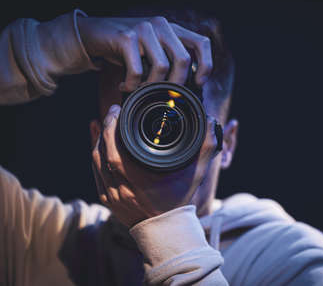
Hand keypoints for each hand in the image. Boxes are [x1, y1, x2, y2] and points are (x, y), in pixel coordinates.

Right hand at [77, 16, 212, 90]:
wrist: (94, 34)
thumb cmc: (127, 49)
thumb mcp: (153, 51)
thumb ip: (170, 60)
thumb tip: (187, 87)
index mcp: (173, 29)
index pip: (201, 43)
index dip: (206, 65)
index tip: (198, 83)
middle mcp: (161, 26)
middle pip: (183, 59)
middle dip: (176, 83)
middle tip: (164, 95)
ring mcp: (144, 29)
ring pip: (162, 66)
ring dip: (152, 85)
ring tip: (141, 90)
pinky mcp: (126, 37)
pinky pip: (138, 70)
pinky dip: (132, 84)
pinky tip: (125, 86)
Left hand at [91, 105, 218, 227]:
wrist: (167, 230)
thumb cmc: (180, 200)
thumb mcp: (196, 174)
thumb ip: (206, 147)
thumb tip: (210, 121)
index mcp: (139, 179)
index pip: (115, 148)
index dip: (113, 126)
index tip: (119, 109)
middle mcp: (121, 188)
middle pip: (102, 152)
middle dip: (105, 128)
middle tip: (113, 111)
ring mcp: (112, 195)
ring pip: (96, 162)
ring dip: (98, 141)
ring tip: (104, 124)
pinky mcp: (108, 200)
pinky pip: (95, 174)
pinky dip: (95, 157)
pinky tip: (97, 144)